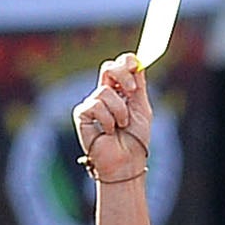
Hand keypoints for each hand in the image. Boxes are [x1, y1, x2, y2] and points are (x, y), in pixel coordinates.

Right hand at [72, 56, 154, 183]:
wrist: (127, 163)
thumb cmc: (136, 140)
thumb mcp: (141, 108)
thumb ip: (138, 86)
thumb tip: (137, 61)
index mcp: (121, 91)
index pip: (120, 66)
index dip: (126, 61)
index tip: (135, 65)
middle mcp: (105, 94)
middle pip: (108, 68)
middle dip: (122, 75)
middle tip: (132, 90)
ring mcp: (93, 103)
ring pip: (105, 91)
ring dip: (119, 111)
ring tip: (121, 126)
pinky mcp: (82, 114)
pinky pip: (96, 105)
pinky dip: (107, 120)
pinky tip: (108, 132)